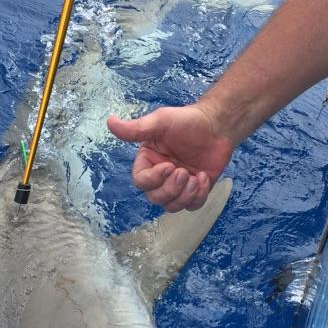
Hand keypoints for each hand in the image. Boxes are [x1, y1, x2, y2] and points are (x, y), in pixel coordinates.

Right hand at [107, 103, 234, 211]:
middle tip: (184, 172)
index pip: (141, 181)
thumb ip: (136, 128)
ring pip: (172, 206)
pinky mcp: (196, 190)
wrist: (217, 125)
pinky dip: (199, 196)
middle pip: (155, 197)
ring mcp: (178, 184)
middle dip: (171, 189)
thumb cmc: (187, 120)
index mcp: (148, 160)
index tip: (169, 166)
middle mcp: (160, 175)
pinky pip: (192, 206)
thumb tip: (109, 122)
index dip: (153, 179)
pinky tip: (204, 177)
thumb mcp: (160, 121)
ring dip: (184, 195)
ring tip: (196, 178)